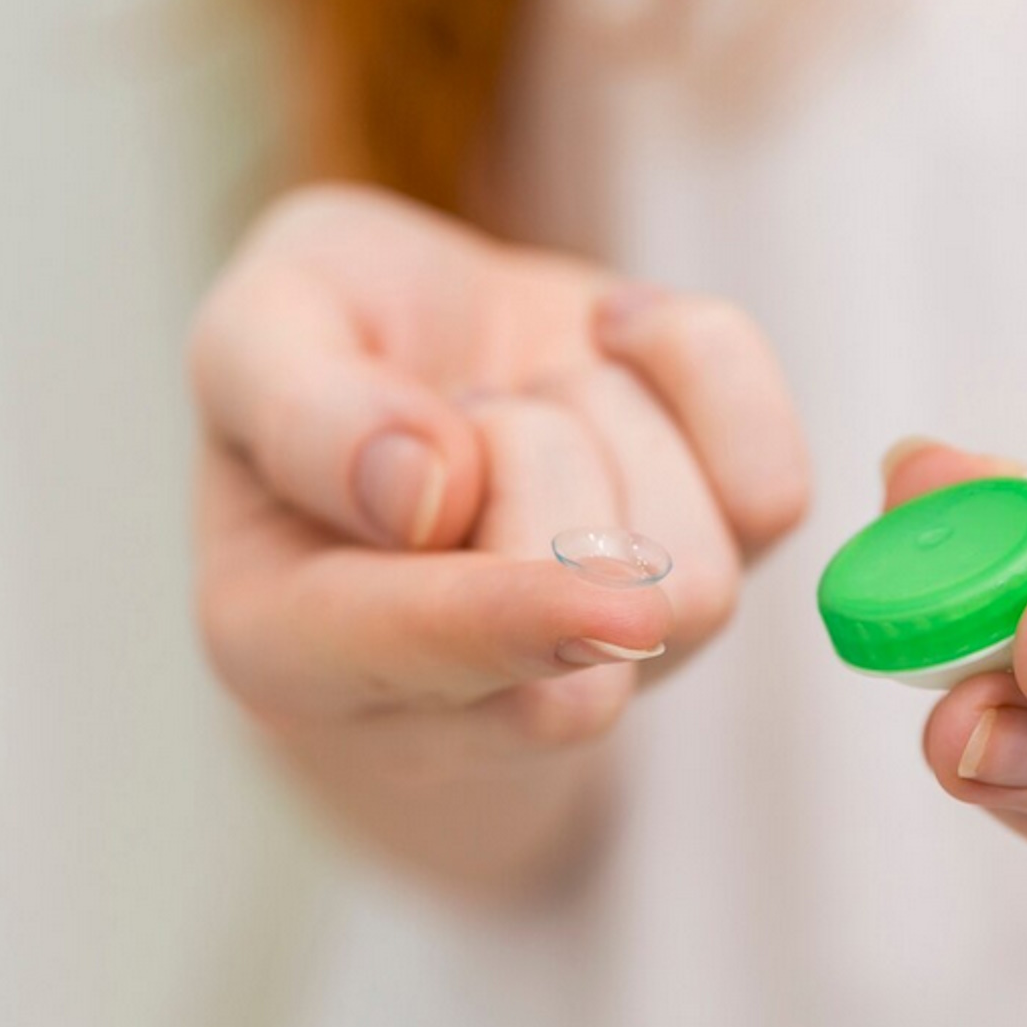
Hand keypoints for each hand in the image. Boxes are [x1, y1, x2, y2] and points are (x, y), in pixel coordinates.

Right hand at [189, 185, 807, 889]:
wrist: (428, 360)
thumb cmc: (323, 354)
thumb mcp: (253, 329)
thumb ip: (297, 403)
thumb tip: (417, 494)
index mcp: (289, 644)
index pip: (421, 659)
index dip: (498, 614)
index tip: (580, 590)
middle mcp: (461, 696)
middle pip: (593, 607)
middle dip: (537, 442)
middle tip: (461, 407)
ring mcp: (607, 662)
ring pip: (696, 572)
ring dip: (610, 418)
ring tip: (524, 403)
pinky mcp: (712, 579)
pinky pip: (774, 493)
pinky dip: (704, 372)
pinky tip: (617, 351)